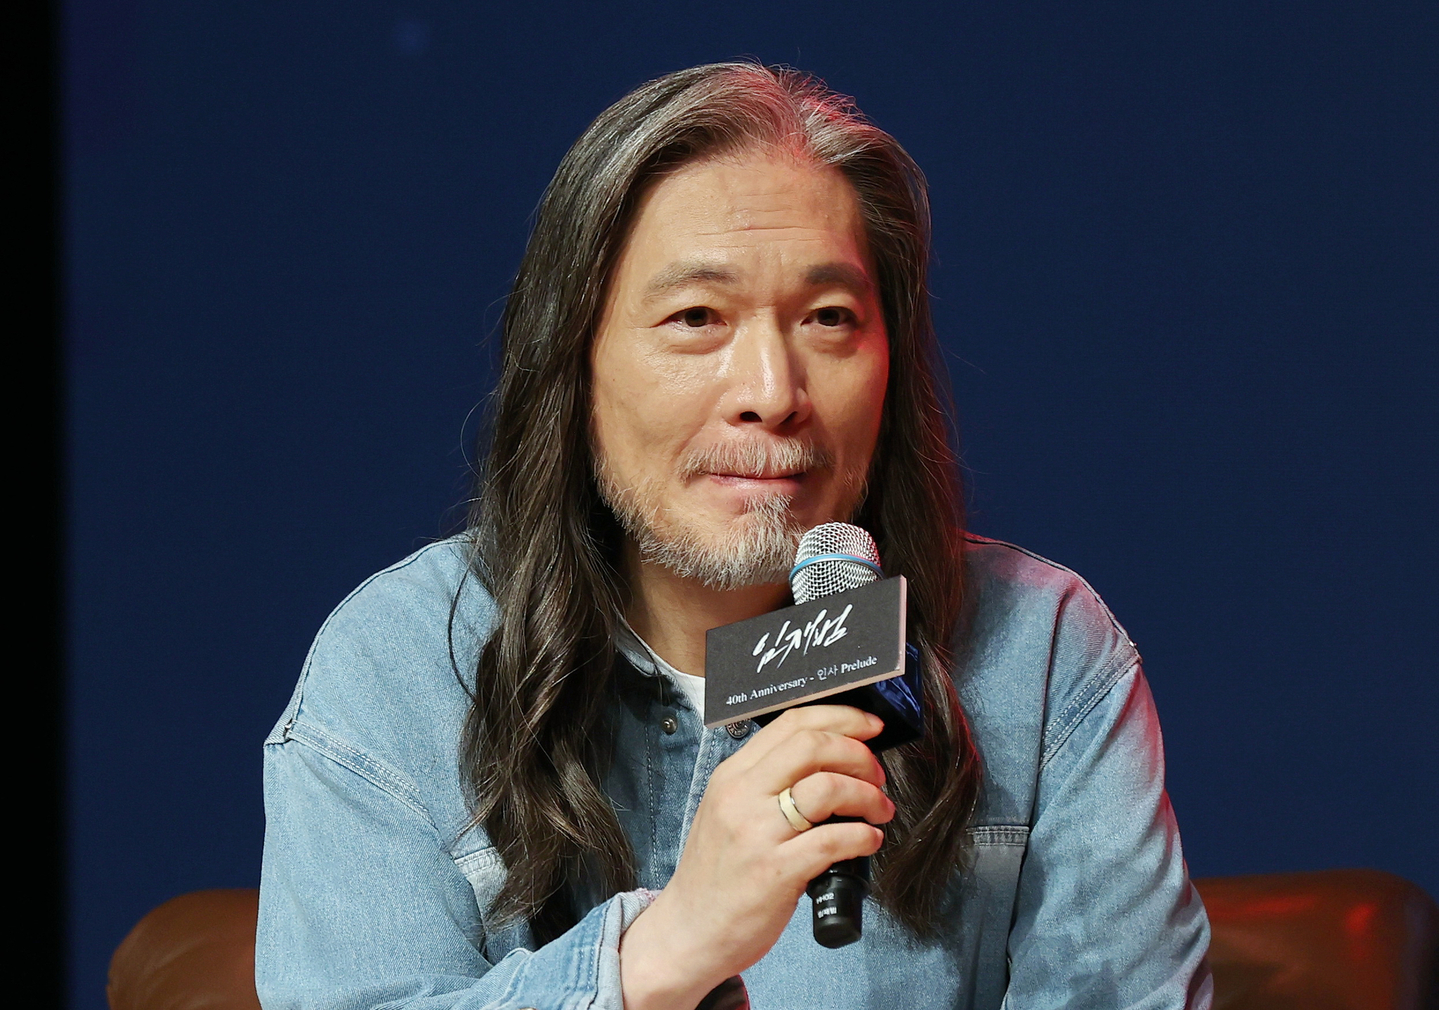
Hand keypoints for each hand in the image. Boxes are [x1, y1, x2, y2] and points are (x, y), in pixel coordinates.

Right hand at [619, 705, 893, 1009]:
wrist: (689, 931)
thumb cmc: (716, 873)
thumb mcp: (727, 811)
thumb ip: (765, 782)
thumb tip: (827, 761)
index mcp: (733, 775)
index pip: (791, 723)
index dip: (841, 718)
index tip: (870, 727)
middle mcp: (742, 796)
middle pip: (813, 745)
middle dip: (859, 753)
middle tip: (877, 774)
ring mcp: (757, 833)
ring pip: (827, 788)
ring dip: (867, 795)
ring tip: (879, 810)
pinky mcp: (775, 871)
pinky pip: (833, 840)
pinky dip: (863, 836)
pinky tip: (868, 841)